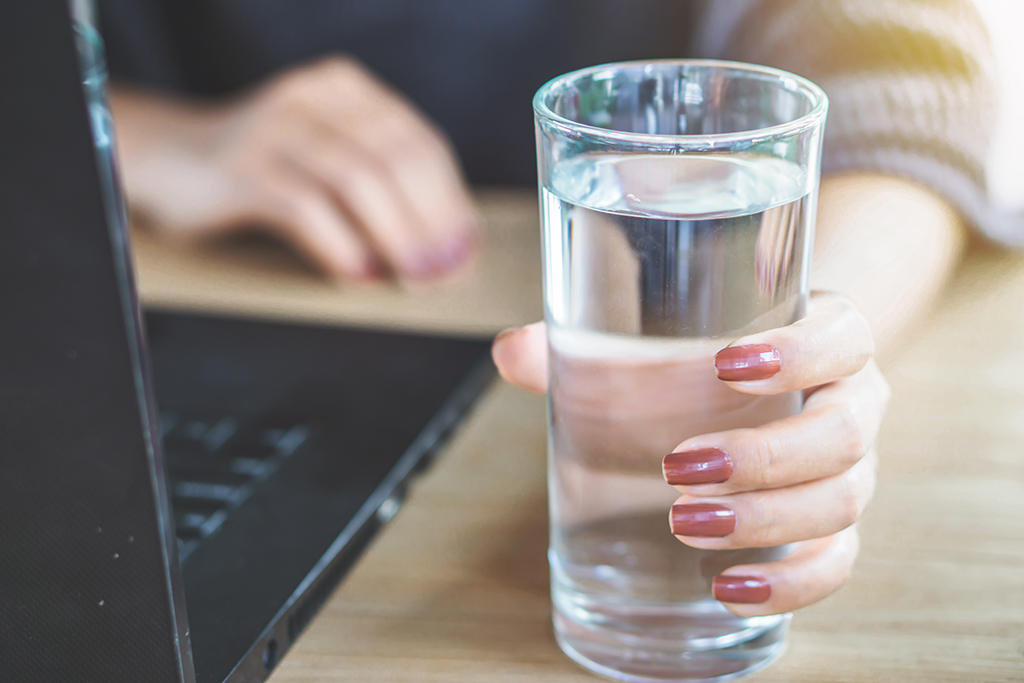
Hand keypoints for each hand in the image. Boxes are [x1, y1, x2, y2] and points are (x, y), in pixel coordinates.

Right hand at [110, 56, 477, 282]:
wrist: (165, 158)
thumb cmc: (259, 169)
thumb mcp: (326, 158)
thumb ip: (378, 181)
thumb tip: (443, 242)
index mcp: (345, 90)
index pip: (420, 141)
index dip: (451, 200)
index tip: (466, 248)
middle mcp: (313, 98)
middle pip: (394, 159)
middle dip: (429, 223)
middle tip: (444, 271)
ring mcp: (274, 127)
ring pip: (356, 179)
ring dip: (394, 237)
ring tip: (413, 278)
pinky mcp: (241, 167)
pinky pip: (304, 207)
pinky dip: (341, 246)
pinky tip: (361, 275)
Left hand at [492, 292, 889, 615]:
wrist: (775, 381)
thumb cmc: (717, 355)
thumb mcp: (673, 335)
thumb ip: (590, 340)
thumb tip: (509, 351)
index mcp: (828, 338)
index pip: (843, 334)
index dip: (799, 351)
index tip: (726, 364)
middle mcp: (853, 401)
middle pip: (842, 433)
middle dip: (761, 457)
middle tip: (678, 468)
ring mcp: (853, 468)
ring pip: (841, 501)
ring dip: (766, 521)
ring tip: (685, 525)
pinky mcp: (836, 524)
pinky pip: (836, 562)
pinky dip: (789, 583)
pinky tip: (727, 587)